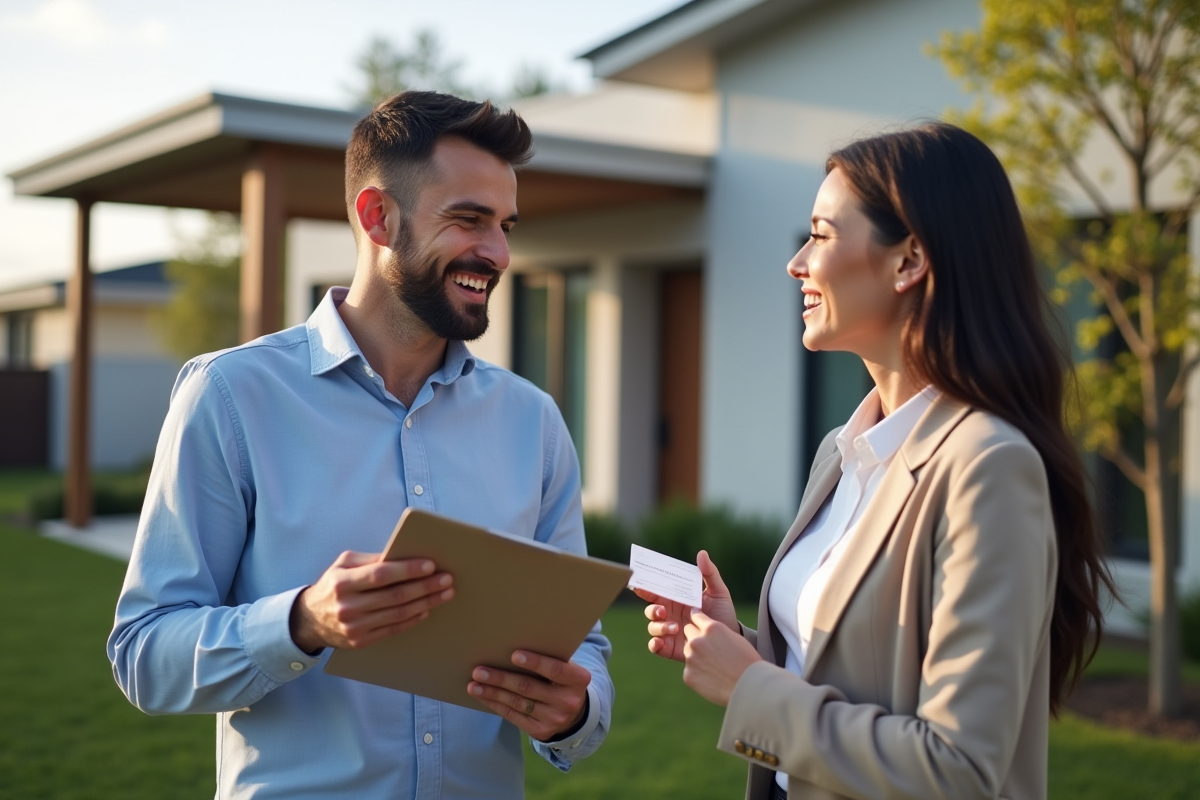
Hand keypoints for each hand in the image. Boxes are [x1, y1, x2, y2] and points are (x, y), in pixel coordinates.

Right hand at [289, 550, 453, 651]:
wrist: (309, 620)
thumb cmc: (332, 585)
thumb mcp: (343, 564)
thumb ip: (371, 559)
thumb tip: (402, 555)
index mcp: (343, 582)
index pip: (381, 575)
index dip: (408, 570)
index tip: (430, 565)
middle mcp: (348, 606)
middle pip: (395, 596)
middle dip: (425, 586)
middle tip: (447, 579)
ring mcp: (355, 627)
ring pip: (398, 614)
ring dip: (426, 603)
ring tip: (444, 593)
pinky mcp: (361, 641)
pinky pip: (393, 629)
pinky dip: (413, 619)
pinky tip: (426, 609)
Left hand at [468, 650, 591, 741]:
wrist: (575, 714)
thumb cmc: (563, 680)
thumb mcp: (566, 669)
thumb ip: (549, 659)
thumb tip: (511, 645)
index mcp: (578, 679)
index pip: (555, 669)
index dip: (535, 662)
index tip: (513, 655)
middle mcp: (567, 701)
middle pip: (529, 688)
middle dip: (501, 679)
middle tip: (479, 671)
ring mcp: (554, 719)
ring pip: (517, 703)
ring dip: (492, 692)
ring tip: (474, 684)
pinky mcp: (540, 731)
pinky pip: (513, 716)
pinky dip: (495, 704)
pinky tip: (482, 695)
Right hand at [637, 549, 739, 661]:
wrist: (730, 639)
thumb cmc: (723, 613)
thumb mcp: (718, 592)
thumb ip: (709, 573)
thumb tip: (702, 553)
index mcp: (676, 599)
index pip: (656, 591)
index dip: (645, 587)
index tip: (640, 584)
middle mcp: (670, 614)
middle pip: (651, 609)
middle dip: (652, 609)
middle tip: (662, 610)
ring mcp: (669, 631)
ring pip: (652, 627)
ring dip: (658, 626)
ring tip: (675, 628)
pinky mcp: (671, 648)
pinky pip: (655, 646)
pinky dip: (654, 644)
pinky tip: (661, 642)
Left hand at [682, 610, 762, 705]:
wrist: (748, 686)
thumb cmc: (747, 661)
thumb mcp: (734, 638)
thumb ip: (717, 632)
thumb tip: (706, 631)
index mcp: (711, 628)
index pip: (696, 616)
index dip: (699, 622)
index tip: (701, 626)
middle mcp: (697, 640)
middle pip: (688, 632)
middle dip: (695, 637)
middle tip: (708, 649)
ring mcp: (690, 658)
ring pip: (687, 652)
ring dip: (696, 656)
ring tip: (714, 666)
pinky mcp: (688, 675)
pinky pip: (689, 670)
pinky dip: (698, 674)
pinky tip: (712, 679)